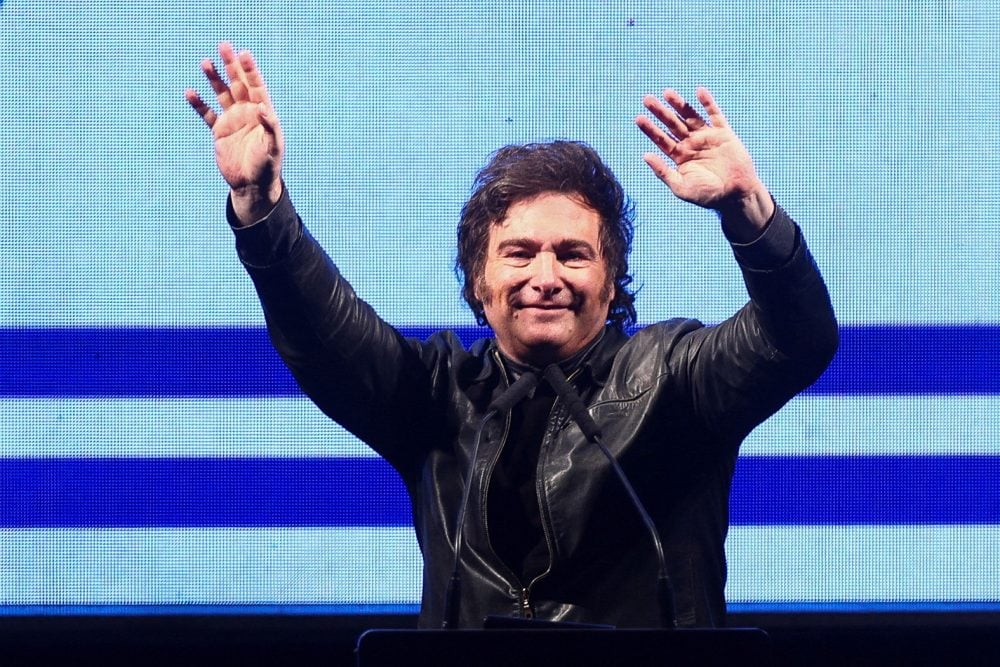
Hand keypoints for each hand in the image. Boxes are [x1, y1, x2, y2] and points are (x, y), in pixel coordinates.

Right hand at [185, 42, 283, 223]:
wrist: (252, 185)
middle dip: (231, 65)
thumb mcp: (273, 147)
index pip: (256, 86)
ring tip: (205, 62)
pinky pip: (207, 114)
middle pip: (238, 84)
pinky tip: (190, 92)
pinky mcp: (220, 132)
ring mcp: (232, 121)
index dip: (250, 70)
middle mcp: (247, 113)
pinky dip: (199, 104)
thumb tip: (265, 108)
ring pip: (222, 94)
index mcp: (263, 113)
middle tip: (224, 46)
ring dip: (214, 79)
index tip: (244, 53)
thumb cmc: (267, 166)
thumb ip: (271, 127)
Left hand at [635, 87, 772, 236]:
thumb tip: (645, 155)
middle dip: (660, 112)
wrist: (735, 195)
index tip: (638, 119)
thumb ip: (663, 172)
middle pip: (672, 124)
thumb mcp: (681, 187)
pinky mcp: (724, 133)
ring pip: (690, 116)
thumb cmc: (707, 195)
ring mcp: (707, 137)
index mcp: (680, 157)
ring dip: (679, 104)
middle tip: (647, 99)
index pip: (661, 139)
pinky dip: (708, 103)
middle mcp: (691, 144)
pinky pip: (715, 114)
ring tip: (667, 92)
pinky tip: (699, 91)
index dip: (650, 129)